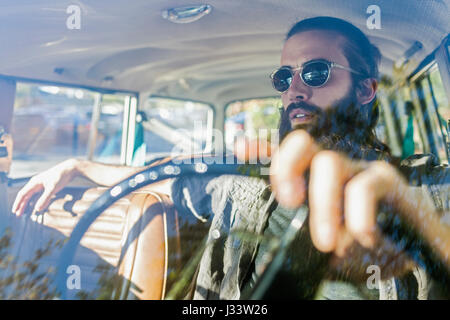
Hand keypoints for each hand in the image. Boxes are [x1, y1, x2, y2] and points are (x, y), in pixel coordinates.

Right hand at [12, 159, 78, 215]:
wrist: (69, 169)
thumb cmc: (61, 176)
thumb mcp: (52, 188)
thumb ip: (45, 198)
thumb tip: (37, 209)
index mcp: (34, 183)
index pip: (23, 194)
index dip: (18, 203)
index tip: (15, 211)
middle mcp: (36, 183)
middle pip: (26, 196)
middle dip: (21, 205)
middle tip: (18, 215)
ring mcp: (41, 184)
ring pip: (31, 195)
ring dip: (27, 204)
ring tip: (24, 212)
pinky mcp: (47, 186)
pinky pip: (37, 195)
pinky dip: (34, 201)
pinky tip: (34, 206)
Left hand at [269, 130, 449, 272]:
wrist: (411, 250)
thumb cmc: (361, 244)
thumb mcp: (324, 242)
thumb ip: (303, 235)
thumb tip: (284, 241)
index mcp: (312, 178)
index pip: (285, 155)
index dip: (261, 148)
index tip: (241, 149)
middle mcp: (332, 166)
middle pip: (302, 142)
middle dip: (287, 167)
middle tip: (290, 202)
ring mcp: (357, 167)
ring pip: (330, 162)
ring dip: (324, 204)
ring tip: (326, 241)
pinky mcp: (386, 179)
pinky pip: (366, 186)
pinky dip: (358, 215)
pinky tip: (362, 235)